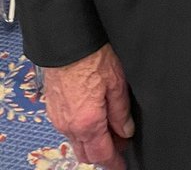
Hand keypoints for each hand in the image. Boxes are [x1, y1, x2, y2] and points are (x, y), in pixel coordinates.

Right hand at [43, 43, 133, 169]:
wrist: (67, 43)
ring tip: (109, 128)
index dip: (114, 162)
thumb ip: (121, 112)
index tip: (121, 166)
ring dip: (91, 142)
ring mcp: (59, 118)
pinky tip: (92, 117)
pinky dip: (81, 130)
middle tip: (120, 143)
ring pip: (76, 142)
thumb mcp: (117, 83)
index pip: (102, 154)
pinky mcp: (53, 109)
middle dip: (103, 153)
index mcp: (88, 123)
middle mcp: (70, 126)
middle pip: (86, 153)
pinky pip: (68, 129)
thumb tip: (126, 131)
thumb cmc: (92, 58)